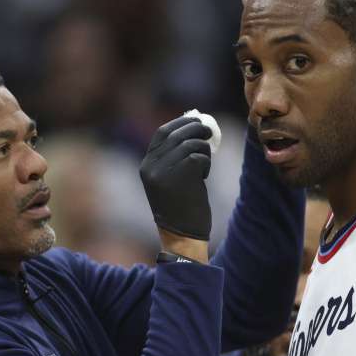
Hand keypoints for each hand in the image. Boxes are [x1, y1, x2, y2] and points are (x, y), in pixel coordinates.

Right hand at [140, 115, 212, 240]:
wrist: (182, 235)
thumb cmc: (180, 207)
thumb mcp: (169, 179)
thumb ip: (174, 156)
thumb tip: (193, 127)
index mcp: (146, 165)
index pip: (162, 133)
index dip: (180, 123)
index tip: (195, 120)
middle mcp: (152, 166)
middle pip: (177, 134)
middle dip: (196, 129)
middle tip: (209, 132)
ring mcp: (165, 171)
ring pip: (191, 144)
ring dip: (203, 150)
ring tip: (204, 165)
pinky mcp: (182, 176)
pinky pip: (199, 157)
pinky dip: (206, 163)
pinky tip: (203, 177)